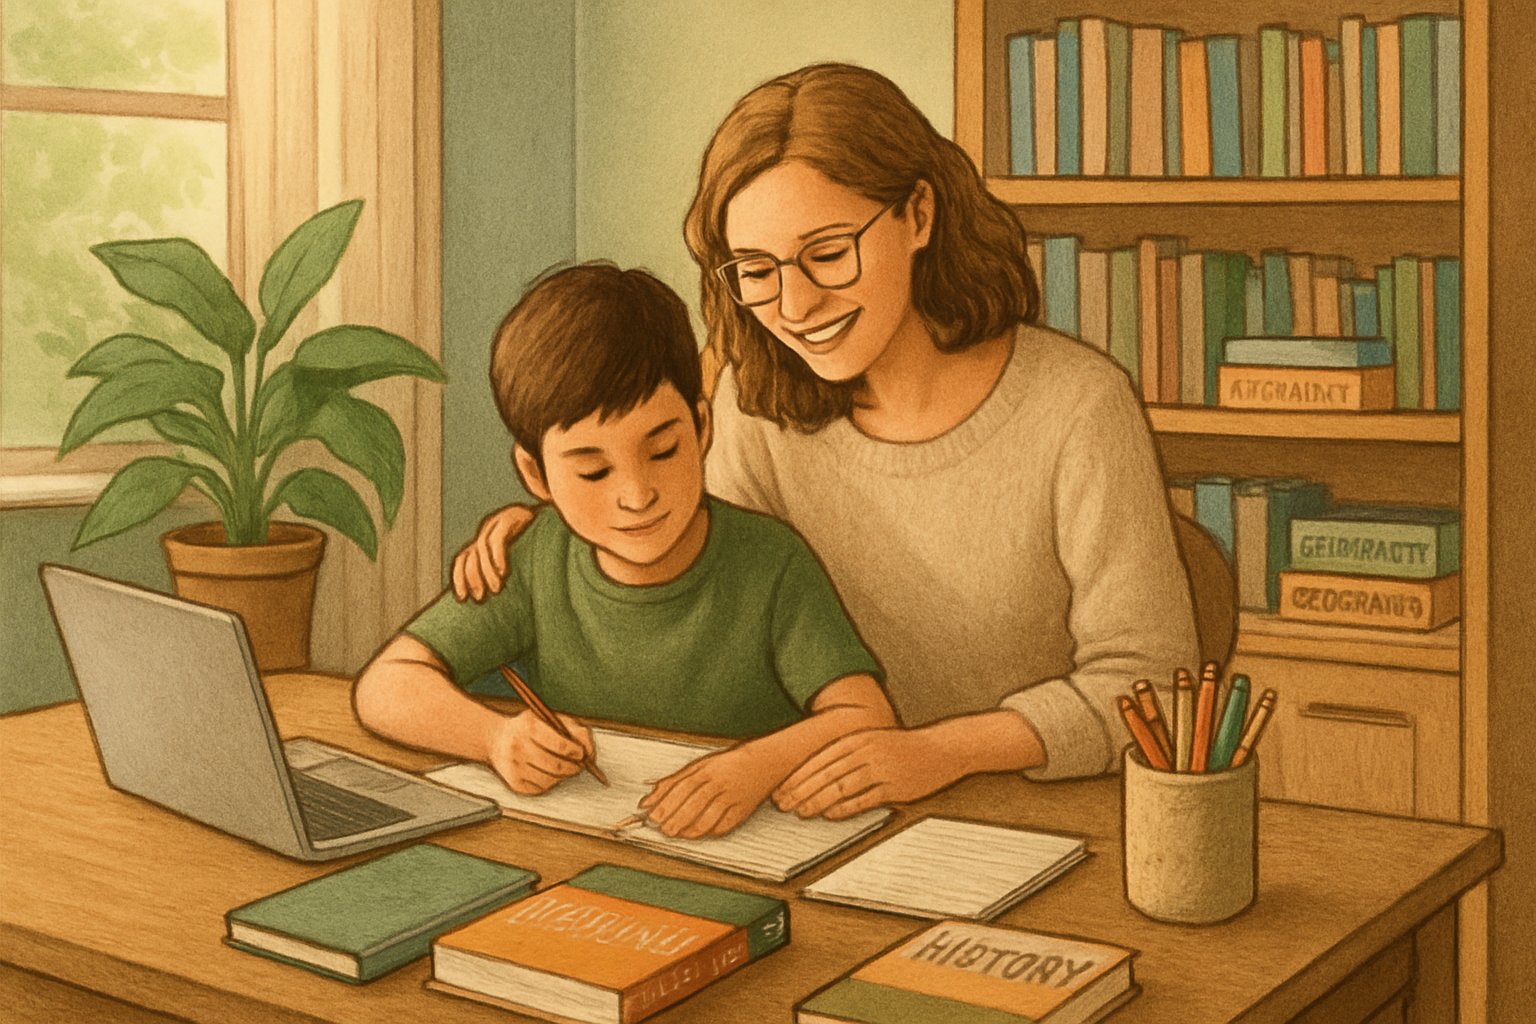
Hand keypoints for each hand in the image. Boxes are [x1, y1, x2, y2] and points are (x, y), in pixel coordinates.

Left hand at [452, 505, 537, 600]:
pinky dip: (498, 557)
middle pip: (470, 555)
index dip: (459, 578)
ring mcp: (500, 520)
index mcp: (486, 540)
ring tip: (496, 590)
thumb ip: (506, 570)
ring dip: (486, 572)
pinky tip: (503, 572)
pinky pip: (498, 538)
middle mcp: (489, 529)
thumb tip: (497, 594)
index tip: (462, 598)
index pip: (463, 559)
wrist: (563, 512)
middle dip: (473, 578)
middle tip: (480, 598)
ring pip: (482, 547)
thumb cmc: (544, 543)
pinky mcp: (513, 516)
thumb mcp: (520, 558)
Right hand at [485, 710, 595, 794]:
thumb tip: (590, 753)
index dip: (575, 751)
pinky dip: (550, 782)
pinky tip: (546, 771)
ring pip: (551, 780)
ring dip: (563, 776)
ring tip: (563, 767)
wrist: (497, 739)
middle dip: (574, 767)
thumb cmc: (531, 728)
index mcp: (529, 726)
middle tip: (579, 765)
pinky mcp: (514, 783)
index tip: (581, 753)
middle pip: (557, 766)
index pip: (560, 745)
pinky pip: (542, 788)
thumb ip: (575, 730)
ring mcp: (515, 767)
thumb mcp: (551, 719)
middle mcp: (519, 746)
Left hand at [637, 748, 776, 838]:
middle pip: (694, 804)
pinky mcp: (743, 811)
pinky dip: (709, 832)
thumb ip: (672, 782)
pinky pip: (724, 826)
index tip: (653, 816)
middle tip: (663, 829)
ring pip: (709, 818)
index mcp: (708, 769)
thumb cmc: (729, 764)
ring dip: (690, 829)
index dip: (666, 803)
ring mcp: (733, 798)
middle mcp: (720, 783)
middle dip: (676, 819)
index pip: (683, 788)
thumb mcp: (699, 765)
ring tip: (677, 834)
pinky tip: (698, 834)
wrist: (766, 762)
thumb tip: (647, 801)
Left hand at [771, 727, 961, 819]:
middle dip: (800, 790)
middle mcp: (866, 751)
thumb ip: (846, 752)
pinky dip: (844, 809)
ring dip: (817, 801)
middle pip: (825, 773)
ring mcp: (881, 769)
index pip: (818, 758)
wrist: (941, 749)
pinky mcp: (895, 787)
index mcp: (857, 738)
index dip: (796, 775)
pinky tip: (829, 816)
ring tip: (800, 812)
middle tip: (782, 805)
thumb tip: (814, 773)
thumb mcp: (872, 740)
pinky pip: (863, 800)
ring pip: (841, 787)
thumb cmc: (902, 747)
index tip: (779, 789)